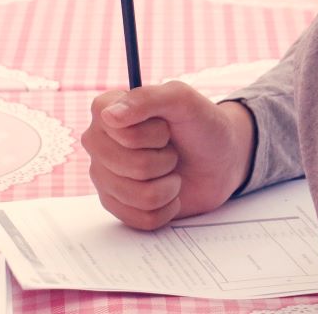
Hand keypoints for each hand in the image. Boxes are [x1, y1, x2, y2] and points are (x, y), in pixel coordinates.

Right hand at [82, 82, 254, 229]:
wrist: (220, 161)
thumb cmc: (201, 126)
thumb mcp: (183, 100)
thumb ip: (148, 98)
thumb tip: (109, 116)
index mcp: (106, 108)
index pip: (124, 133)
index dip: (154, 134)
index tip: (166, 126)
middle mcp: (97, 141)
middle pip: (130, 165)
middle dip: (163, 161)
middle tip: (171, 150)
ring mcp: (103, 174)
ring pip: (135, 195)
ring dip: (166, 186)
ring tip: (170, 171)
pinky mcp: (115, 203)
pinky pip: (139, 218)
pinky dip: (165, 208)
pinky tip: (168, 192)